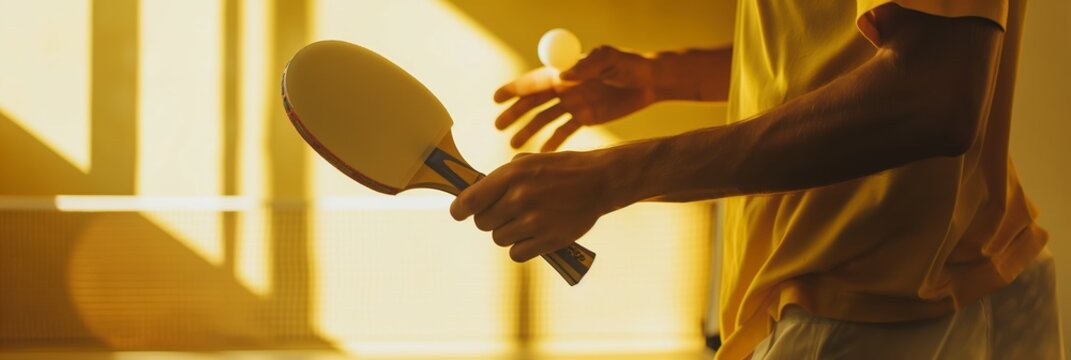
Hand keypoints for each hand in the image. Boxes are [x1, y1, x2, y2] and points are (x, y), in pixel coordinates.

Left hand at [449, 151, 619, 261]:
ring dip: (508, 233)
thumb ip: (501, 178)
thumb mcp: (528, 162)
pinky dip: (522, 248)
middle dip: (491, 220)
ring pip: (499, 239)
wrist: (599, 181)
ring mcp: (534, 220)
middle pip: (482, 223)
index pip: (469, 201)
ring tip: (525, 222)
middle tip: (506, 213)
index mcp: (511, 175)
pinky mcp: (548, 239)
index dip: (459, 210)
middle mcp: (519, 197)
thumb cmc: (561, 170)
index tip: (459, 213)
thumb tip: (474, 194)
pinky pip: (517, 253)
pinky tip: (533, 236)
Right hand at [495, 46, 657, 151]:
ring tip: (514, 145)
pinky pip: (564, 131)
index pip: (535, 81)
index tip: (496, 98)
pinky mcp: (586, 117)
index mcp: (566, 71)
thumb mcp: (609, 60)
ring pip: (545, 118)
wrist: (650, 82)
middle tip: (498, 126)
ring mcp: (575, 103)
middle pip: (534, 101)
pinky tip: (542, 154)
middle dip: (515, 113)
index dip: (515, 89)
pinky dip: (553, 142)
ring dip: (529, 130)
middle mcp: (566, 87)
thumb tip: (561, 77)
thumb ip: (586, 66)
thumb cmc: (629, 65)